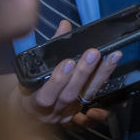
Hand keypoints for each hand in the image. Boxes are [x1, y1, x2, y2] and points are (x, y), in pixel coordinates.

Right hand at [0, 20, 120, 124]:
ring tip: (112, 56)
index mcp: (33, 104)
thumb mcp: (31, 70)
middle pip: (69, 95)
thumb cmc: (28, 87)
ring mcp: (67, 114)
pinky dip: (104, 82)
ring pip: (86, 96)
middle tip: (93, 53)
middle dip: (83, 73)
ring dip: (100, 75)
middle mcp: (51, 112)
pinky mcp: (80, 112)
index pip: (45, 96)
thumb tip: (65, 25)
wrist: (26, 112)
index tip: (68, 61)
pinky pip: (95, 98)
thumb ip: (48, 48)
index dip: (57, 80)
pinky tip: (114, 70)